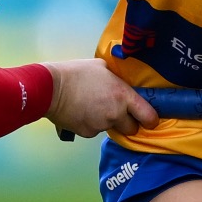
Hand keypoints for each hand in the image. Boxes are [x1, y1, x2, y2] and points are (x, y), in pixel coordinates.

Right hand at [45, 60, 159, 138]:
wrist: (50, 88)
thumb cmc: (76, 73)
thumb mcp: (102, 67)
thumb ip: (117, 78)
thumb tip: (124, 82)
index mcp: (123, 96)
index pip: (148, 116)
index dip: (151, 119)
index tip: (149, 119)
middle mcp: (116, 114)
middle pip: (132, 129)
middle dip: (128, 123)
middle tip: (118, 112)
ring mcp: (101, 125)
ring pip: (112, 129)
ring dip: (108, 122)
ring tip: (93, 107)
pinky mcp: (88, 133)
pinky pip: (96, 131)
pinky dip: (92, 124)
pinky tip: (82, 112)